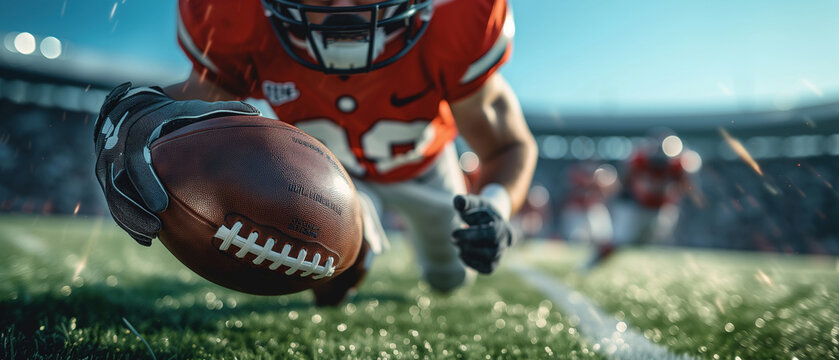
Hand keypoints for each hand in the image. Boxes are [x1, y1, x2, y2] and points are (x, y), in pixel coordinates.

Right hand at [93, 82, 259, 244]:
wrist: (132, 109)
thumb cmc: (169, 115)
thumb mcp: (190, 110)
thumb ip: (218, 113)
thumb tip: (255, 114)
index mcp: (136, 137)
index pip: (136, 163)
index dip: (146, 185)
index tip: (160, 206)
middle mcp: (115, 153)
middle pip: (119, 187)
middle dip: (134, 210)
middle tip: (156, 228)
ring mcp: (107, 168)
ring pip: (114, 199)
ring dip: (131, 220)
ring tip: (152, 236)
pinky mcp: (107, 180)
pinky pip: (115, 204)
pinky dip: (129, 221)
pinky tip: (148, 238)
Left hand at [451, 194, 516, 273]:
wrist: (486, 222)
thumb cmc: (478, 211)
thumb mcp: (473, 203)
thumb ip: (465, 201)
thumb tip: (458, 201)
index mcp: (504, 226)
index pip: (492, 233)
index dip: (473, 234)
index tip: (455, 230)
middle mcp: (506, 242)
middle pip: (492, 249)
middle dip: (470, 244)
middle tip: (453, 236)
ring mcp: (501, 254)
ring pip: (489, 260)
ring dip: (470, 253)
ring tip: (457, 243)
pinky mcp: (493, 265)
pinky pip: (486, 269)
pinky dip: (471, 262)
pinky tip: (461, 252)